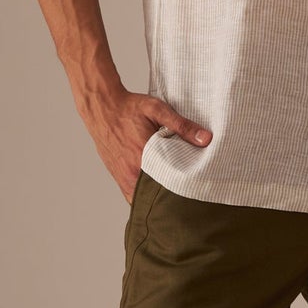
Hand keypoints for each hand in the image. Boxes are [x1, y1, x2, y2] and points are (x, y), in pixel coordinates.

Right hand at [84, 87, 212, 200]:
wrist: (101, 108)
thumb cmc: (129, 108)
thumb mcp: (158, 110)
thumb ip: (182, 126)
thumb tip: (206, 139)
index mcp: (143, 158)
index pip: (170, 186)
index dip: (185, 191)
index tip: (198, 191)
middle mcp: (131, 173)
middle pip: (158, 196)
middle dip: (174, 198)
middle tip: (191, 195)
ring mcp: (123, 178)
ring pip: (145, 200)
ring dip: (159, 199)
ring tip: (176, 196)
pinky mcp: (118, 178)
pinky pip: (133, 196)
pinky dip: (145, 197)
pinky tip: (157, 192)